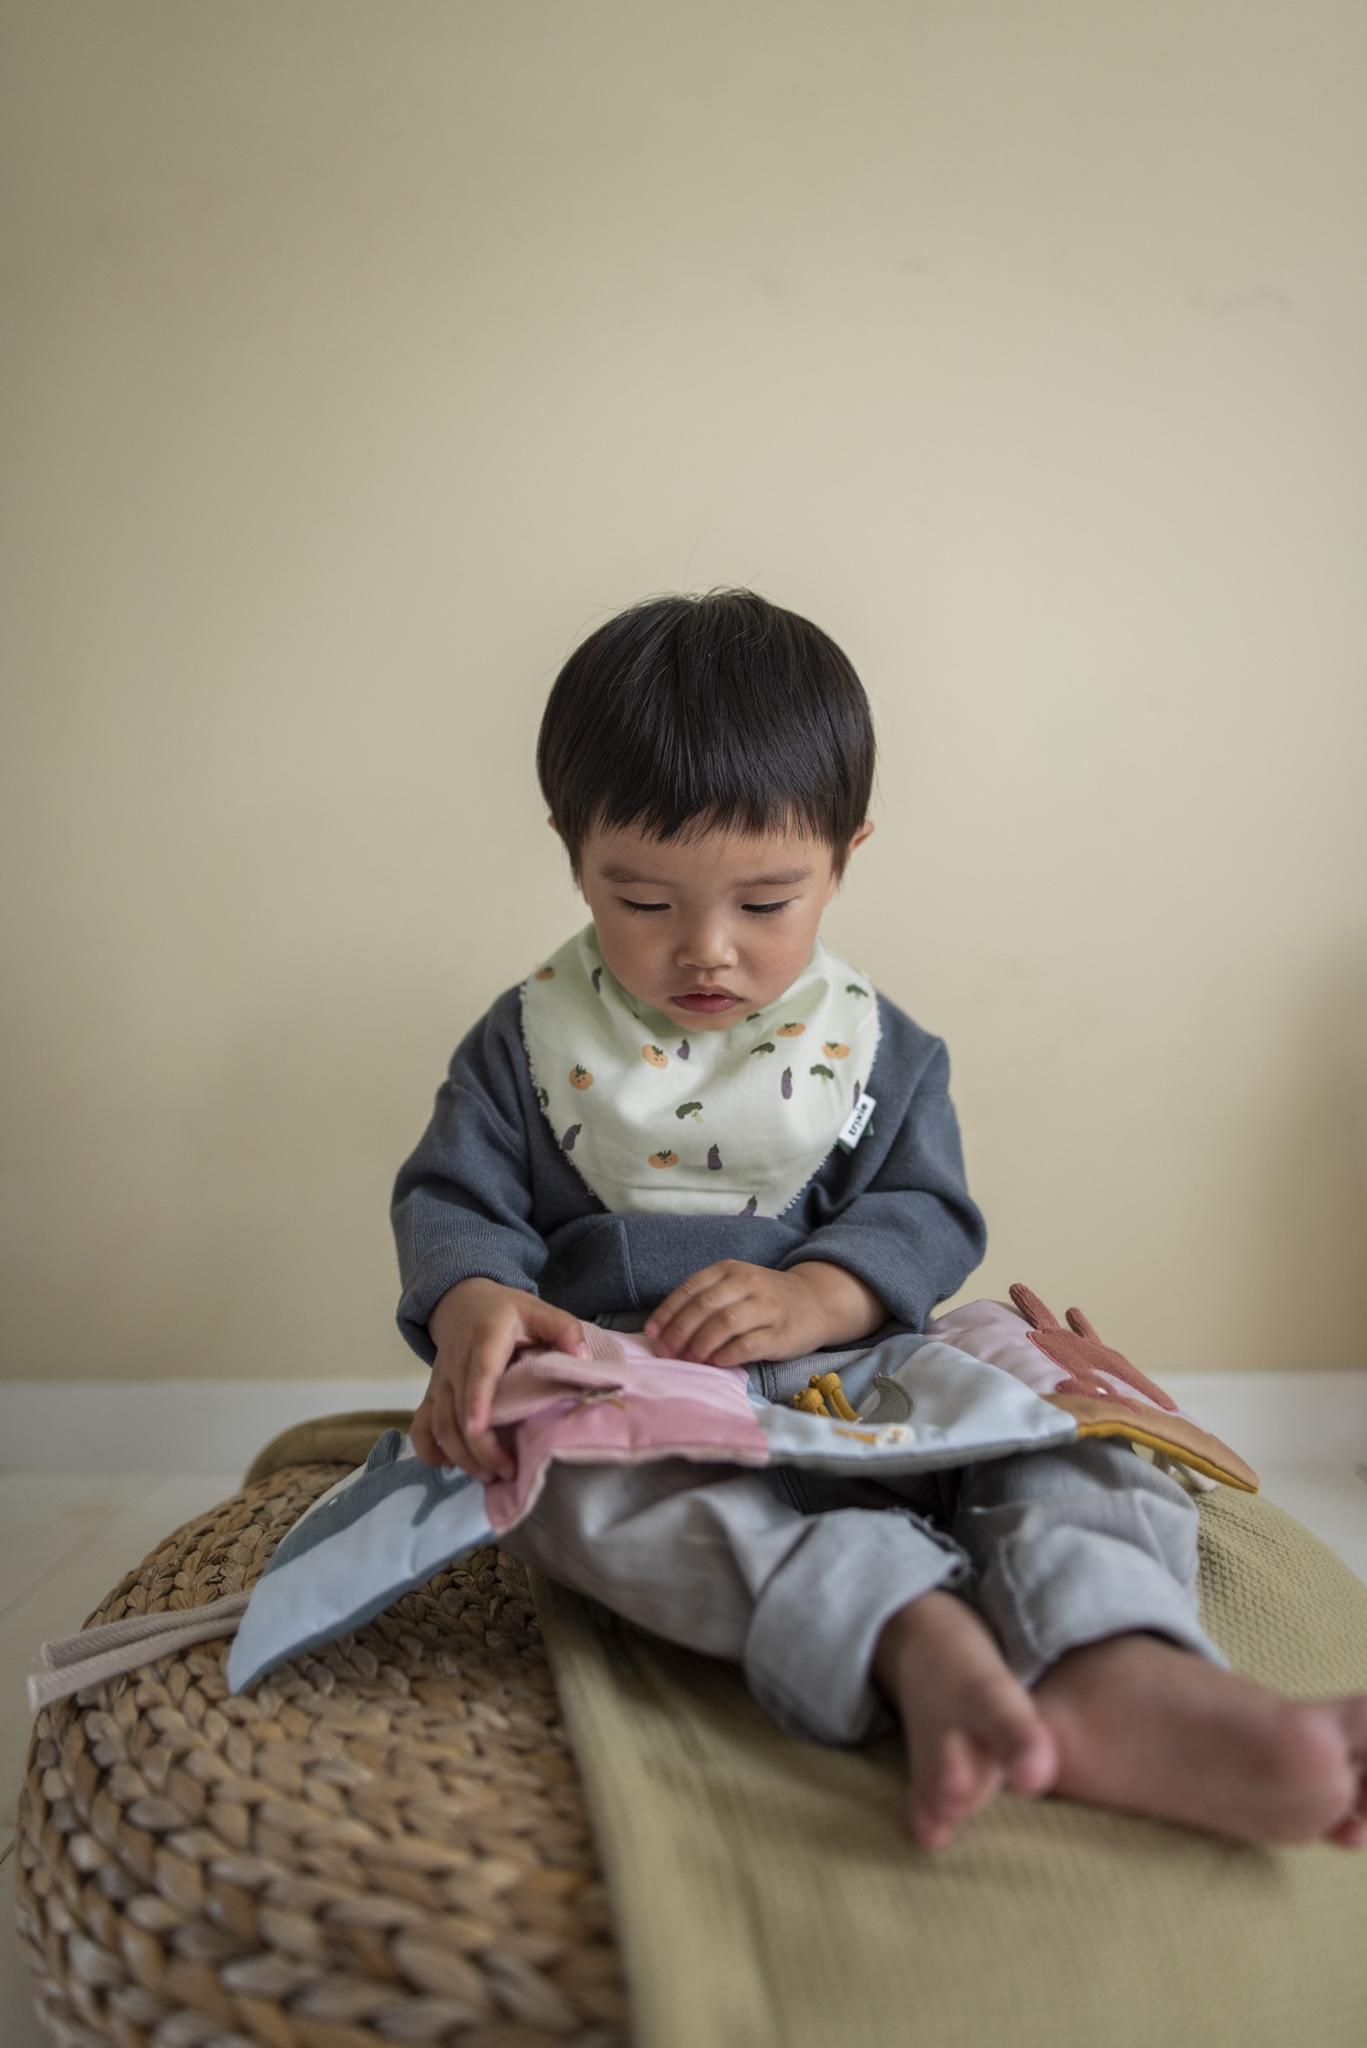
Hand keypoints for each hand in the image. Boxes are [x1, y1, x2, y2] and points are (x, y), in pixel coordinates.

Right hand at [413, 1277, 589, 1478]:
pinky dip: (429, 1449)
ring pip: (438, 1424)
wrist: (461, 1302)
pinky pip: (421, 1425)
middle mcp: (456, 1364)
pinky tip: (450, 1465)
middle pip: (457, 1411)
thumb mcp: (537, 1309)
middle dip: (478, 1448)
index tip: (479, 1431)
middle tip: (506, 1473)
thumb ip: (563, 1328)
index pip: (479, 1374)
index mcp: (485, 1340)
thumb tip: (582, 1358)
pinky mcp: (432, 1393)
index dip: (477, 1402)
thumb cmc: (504, 1311)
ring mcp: (441, 1381)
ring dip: (459, 1455)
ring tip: (488, 1476)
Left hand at [643, 1259, 885, 1366]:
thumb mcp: (734, 1287)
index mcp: (730, 1270)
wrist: (814, 1302)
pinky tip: (715, 1363)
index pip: (691, 1288)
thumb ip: (704, 1301)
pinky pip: (748, 1344)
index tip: (651, 1332)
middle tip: (665, 1352)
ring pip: (725, 1323)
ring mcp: (766, 1307)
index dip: (668, 1311)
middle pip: (705, 1306)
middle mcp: (748, 1284)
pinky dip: (727, 1355)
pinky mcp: (780, 1332)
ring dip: (701, 1344)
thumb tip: (663, 1331)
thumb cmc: (763, 1300)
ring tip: (688, 1360)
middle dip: (680, 1331)